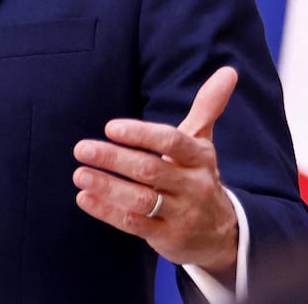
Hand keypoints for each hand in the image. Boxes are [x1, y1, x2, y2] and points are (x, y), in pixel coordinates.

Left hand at [71, 66, 241, 276]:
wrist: (221, 232)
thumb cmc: (199, 177)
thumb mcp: (204, 143)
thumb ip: (208, 106)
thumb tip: (228, 71)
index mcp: (199, 157)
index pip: (172, 142)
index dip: (142, 134)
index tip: (111, 127)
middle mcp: (192, 185)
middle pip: (151, 170)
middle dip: (114, 159)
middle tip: (81, 148)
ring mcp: (180, 213)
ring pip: (140, 200)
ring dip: (107, 187)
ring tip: (79, 174)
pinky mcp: (166, 237)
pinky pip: (134, 223)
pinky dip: (107, 212)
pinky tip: (84, 198)